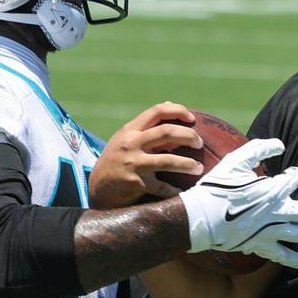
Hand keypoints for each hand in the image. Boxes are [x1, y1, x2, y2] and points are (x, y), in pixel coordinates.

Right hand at [88, 102, 203, 208]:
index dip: (178, 111)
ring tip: (199, 168)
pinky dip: (175, 191)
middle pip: (167, 132)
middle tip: (199, 143)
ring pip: (168, 160)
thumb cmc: (116, 161)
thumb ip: (145, 127)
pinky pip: (162, 187)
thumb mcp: (125, 140)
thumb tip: (170, 105)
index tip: (192, 118)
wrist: (97, 189)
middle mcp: (131, 144)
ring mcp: (133, 163)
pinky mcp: (135, 183)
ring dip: (188, 164)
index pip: (157, 111)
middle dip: (189, 136)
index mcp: (130, 130)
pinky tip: (183, 192)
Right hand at [179, 139, 297, 268]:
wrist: (200, 218)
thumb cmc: (217, 188)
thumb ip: (259, 149)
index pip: (296, 180)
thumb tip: (280, 144)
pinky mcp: (260, 245)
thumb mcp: (236, 161)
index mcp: (272, 190)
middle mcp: (276, 212)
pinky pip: (281, 255)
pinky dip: (294, 259)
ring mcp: (270, 231)